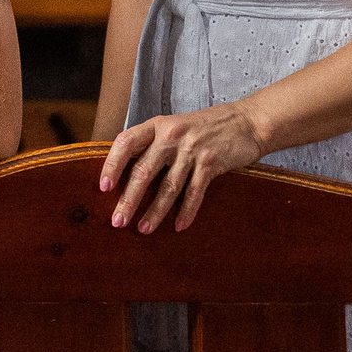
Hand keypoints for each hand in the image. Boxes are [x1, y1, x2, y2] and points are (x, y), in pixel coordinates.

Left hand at [98, 102, 265, 232]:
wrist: (247, 121)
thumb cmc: (206, 127)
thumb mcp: (174, 127)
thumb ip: (154, 144)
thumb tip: (127, 172)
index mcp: (157, 125)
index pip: (126, 142)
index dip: (112, 164)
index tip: (103, 187)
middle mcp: (171, 135)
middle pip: (143, 170)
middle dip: (129, 199)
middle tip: (118, 220)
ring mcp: (192, 150)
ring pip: (168, 186)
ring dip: (154, 212)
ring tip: (143, 229)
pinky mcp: (211, 163)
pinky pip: (194, 192)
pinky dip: (186, 212)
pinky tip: (178, 226)